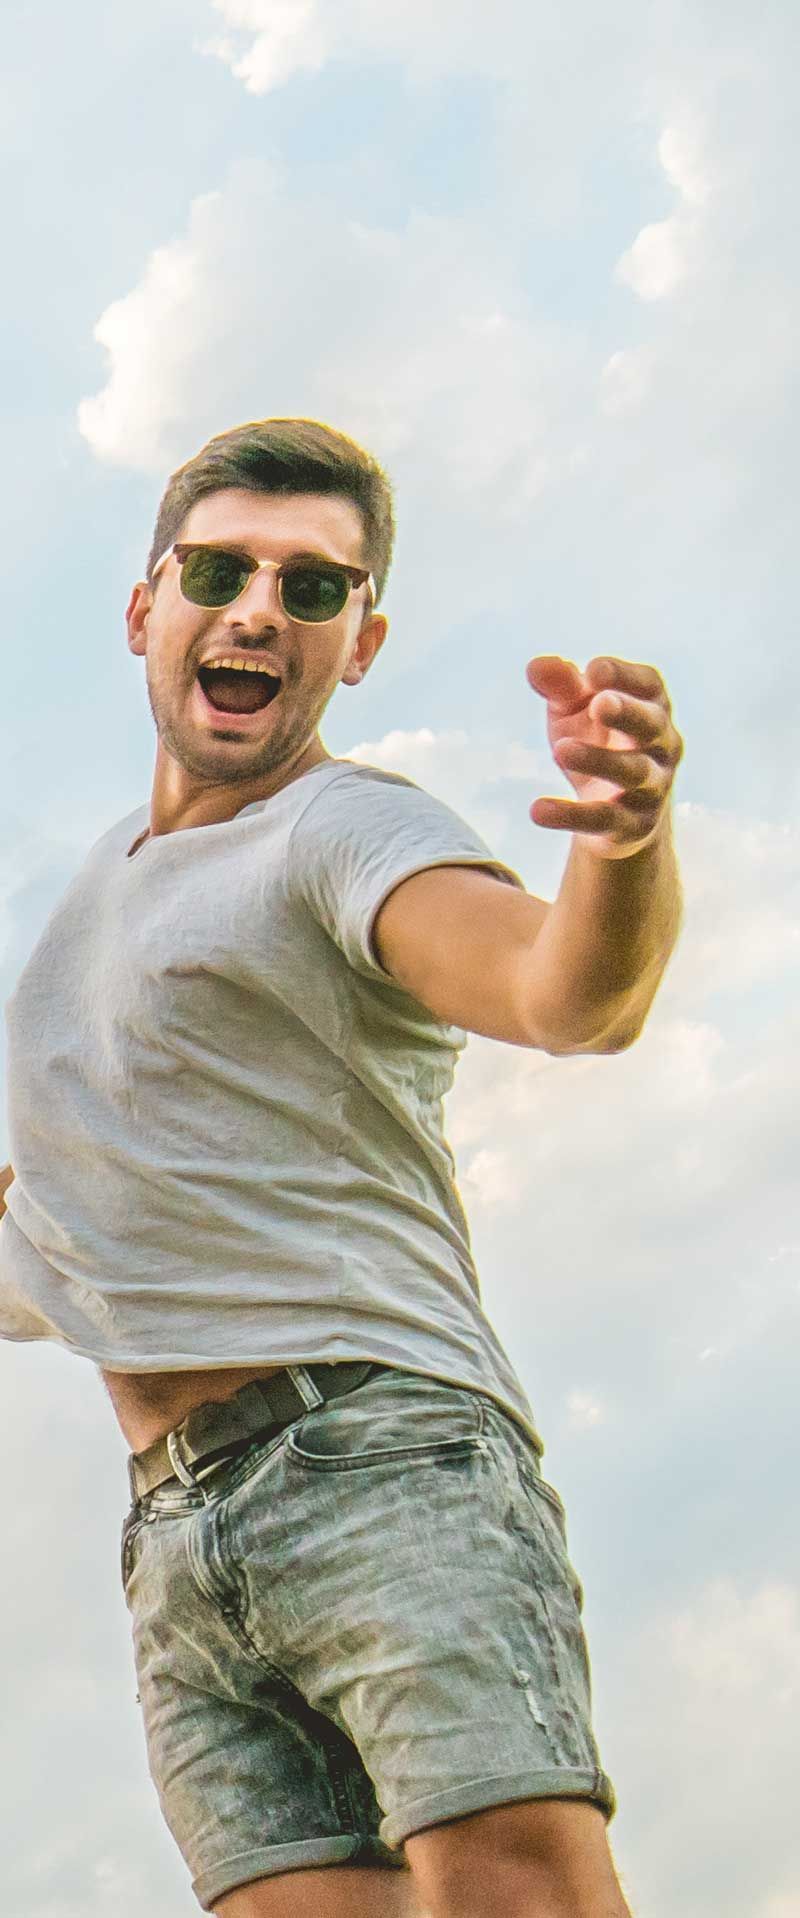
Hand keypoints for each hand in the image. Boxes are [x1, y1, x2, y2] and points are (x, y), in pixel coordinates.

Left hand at [526, 654, 683, 859]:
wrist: (617, 812)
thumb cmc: (597, 740)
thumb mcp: (575, 710)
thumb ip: (561, 687)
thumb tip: (536, 666)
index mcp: (652, 706)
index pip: (647, 685)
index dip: (623, 675)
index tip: (592, 671)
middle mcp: (662, 744)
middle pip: (650, 725)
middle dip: (627, 713)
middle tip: (598, 704)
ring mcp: (652, 786)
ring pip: (632, 772)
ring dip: (598, 760)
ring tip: (560, 750)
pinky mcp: (632, 825)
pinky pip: (604, 819)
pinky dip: (570, 815)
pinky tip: (537, 811)